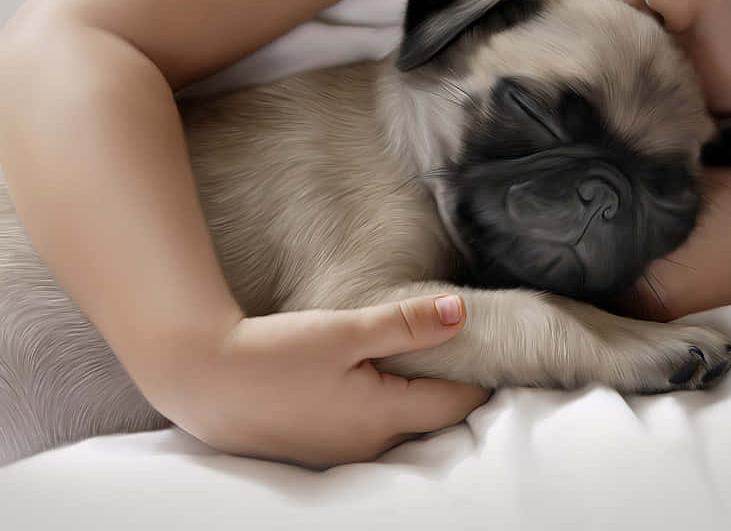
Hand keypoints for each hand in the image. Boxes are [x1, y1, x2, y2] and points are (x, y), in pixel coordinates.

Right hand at [147, 295, 490, 468]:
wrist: (201, 377)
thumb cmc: (272, 353)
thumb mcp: (346, 329)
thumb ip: (408, 323)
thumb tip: (463, 312)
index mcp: (382, 419)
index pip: (455, 403)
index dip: (479, 376)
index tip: (495, 349)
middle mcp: (366, 447)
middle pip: (431, 420)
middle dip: (453, 388)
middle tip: (471, 351)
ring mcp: (339, 453)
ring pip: (400, 427)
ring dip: (418, 399)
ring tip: (431, 361)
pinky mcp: (316, 447)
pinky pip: (369, 431)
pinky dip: (386, 407)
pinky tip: (377, 380)